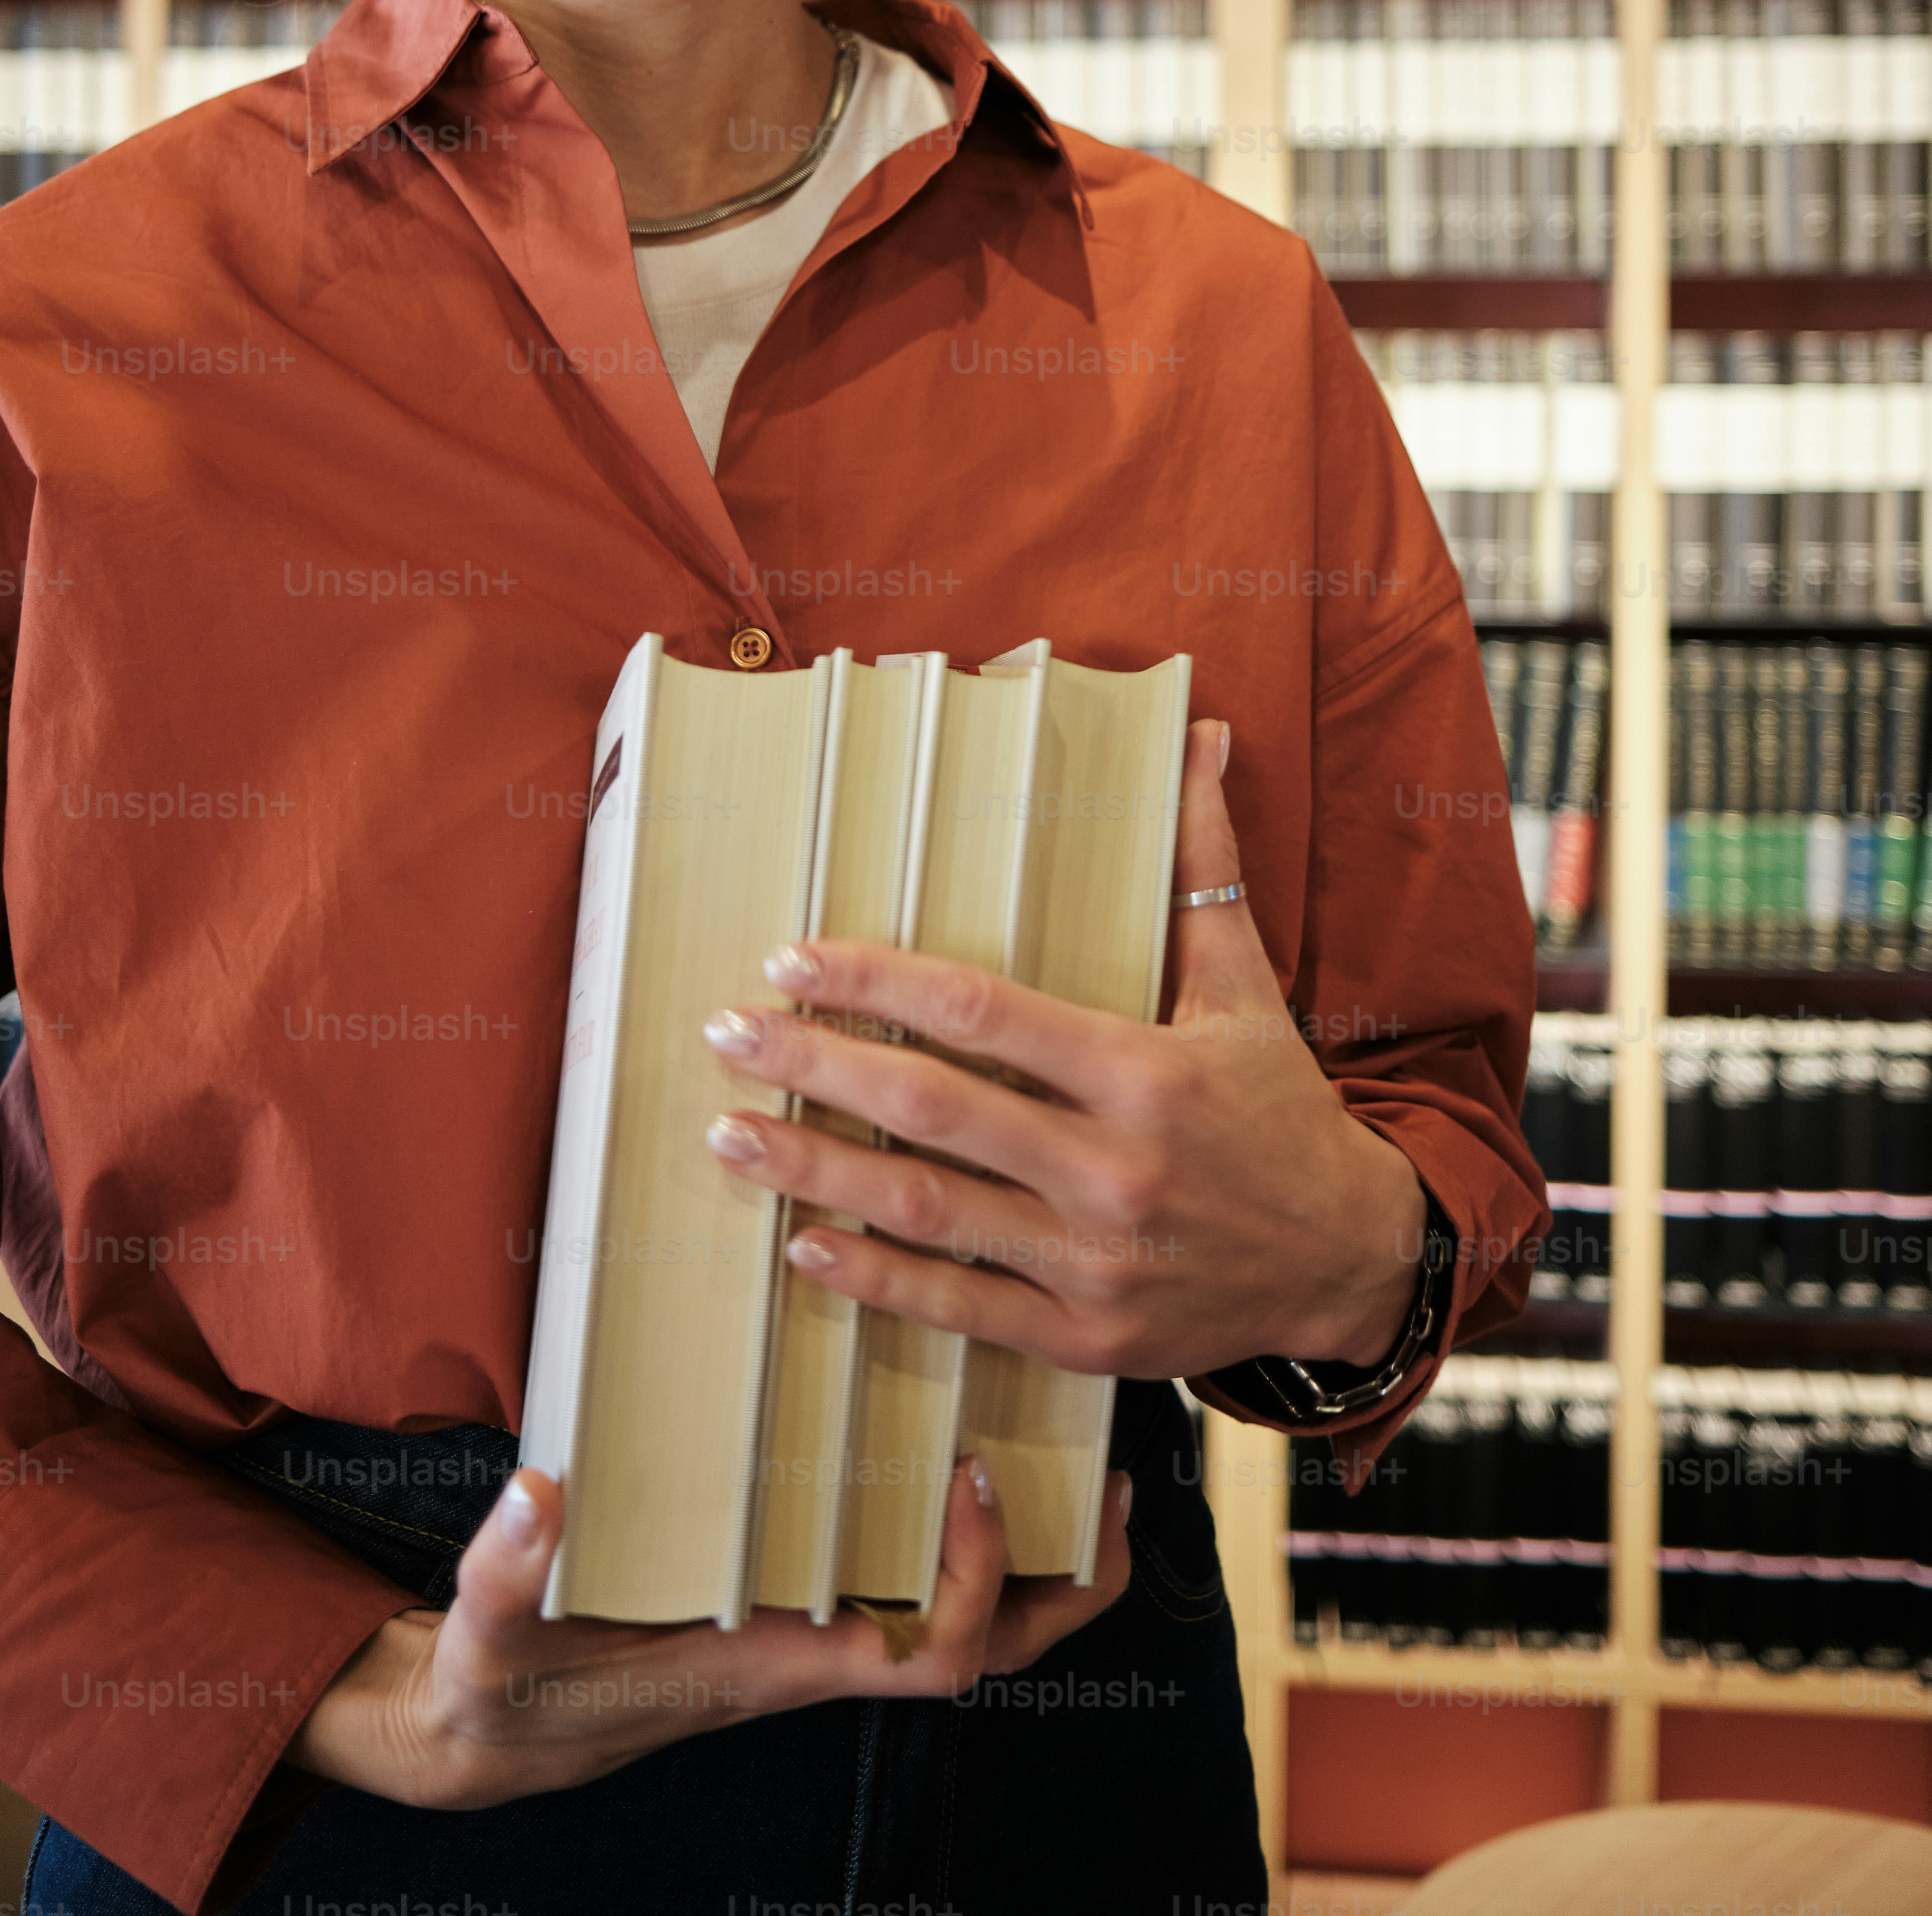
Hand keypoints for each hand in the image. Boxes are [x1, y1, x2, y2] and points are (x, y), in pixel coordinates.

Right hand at [287, 1451, 1130, 1807]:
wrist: (501, 1728)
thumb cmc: (507, 1687)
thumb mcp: (489, 1637)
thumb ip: (501, 1573)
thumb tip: (536, 1495)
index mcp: (779, 1667)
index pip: (928, 1655)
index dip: (975, 1579)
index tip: (973, 1474)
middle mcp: (818, 1653)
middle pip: (988, 1650)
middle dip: (1065, 1587)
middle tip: (1114, 1483)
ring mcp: (816, 1629)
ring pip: (969, 1623)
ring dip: (1037, 1560)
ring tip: (1085, 1465)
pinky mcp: (797, 1602)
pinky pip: (913, 1581)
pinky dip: (963, 1538)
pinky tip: (969, 1456)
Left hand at [703, 718, 1427, 1378]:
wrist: (1350, 1260)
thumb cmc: (1282, 1109)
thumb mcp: (1246, 984)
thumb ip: (1202, 865)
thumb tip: (1202, 738)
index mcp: (1145, 1074)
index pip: (983, 1012)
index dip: (877, 981)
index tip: (792, 960)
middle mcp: (1113, 1169)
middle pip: (936, 1109)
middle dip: (818, 1067)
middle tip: (726, 1035)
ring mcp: (1095, 1262)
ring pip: (929, 1210)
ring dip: (817, 1173)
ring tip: (728, 1138)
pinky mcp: (1085, 1338)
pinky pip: (961, 1306)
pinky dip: (876, 1281)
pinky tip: (802, 1246)